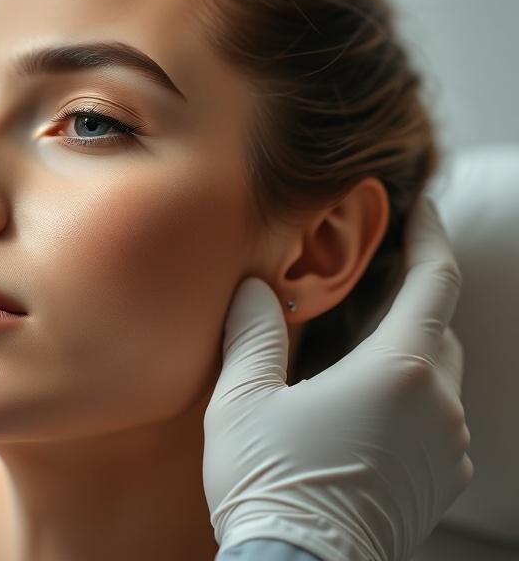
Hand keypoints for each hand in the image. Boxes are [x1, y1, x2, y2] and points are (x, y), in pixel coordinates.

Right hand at [204, 199, 470, 560]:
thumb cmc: (271, 482)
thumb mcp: (244, 397)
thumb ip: (253, 331)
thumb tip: (256, 288)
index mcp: (396, 371)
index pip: (435, 282)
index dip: (429, 237)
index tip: (419, 209)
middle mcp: (437, 404)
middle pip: (441, 326)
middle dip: (414, 295)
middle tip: (377, 276)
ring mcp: (447, 447)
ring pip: (442, 373)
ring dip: (411, 348)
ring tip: (364, 342)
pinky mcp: (440, 481)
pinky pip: (440, 418)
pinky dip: (414, 394)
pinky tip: (369, 403)